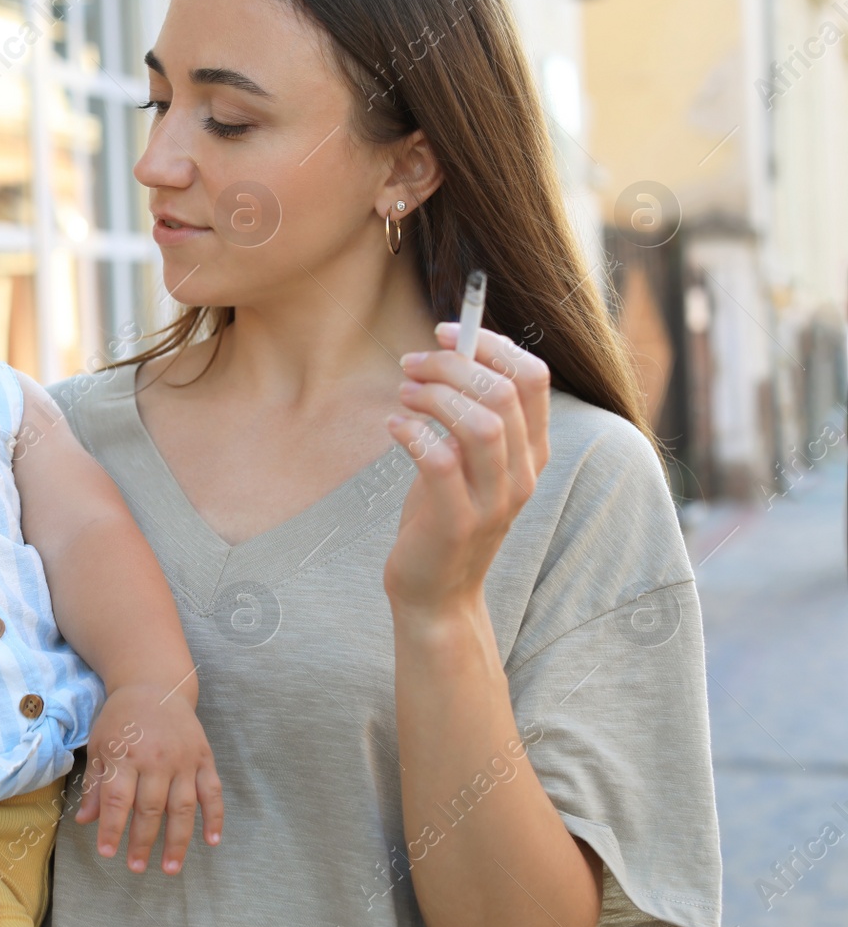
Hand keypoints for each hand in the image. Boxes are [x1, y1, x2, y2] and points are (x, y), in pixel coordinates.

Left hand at [73, 683, 223, 874]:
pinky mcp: (204, 758)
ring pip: (183, 807)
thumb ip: (95, 784)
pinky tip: (211, 841)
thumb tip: (85, 820)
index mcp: (125, 754)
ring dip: (177, 841)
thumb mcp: (100, 745)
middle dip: (142, 842)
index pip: (116, 800)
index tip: (106, 853)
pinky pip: (213, 792)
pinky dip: (215, 817)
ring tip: (170, 868)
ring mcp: (184, 759)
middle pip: (150, 808)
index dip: (111, 829)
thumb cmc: (121, 719)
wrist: (155, 686)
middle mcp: (156, 758)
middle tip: (136, 867)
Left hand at [384, 322, 550, 619]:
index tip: (446, 332)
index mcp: (531, 452)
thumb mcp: (464, 460)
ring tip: (403, 393)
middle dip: (452, 364)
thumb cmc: (442, 514)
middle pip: (504, 393)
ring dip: (435, 395)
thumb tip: (447, 348)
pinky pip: (440, 461)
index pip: (533, 378)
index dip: (491, 343)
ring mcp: (493, 501)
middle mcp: (522, 475)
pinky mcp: (457, 523)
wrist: (436, 593)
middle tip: (411, 364)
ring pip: (482, 424)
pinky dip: (414, 432)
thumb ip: (467, 413)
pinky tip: (394, 426)